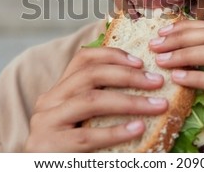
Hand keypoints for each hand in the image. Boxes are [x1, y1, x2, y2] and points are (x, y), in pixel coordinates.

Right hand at [24, 47, 167, 151]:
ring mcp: (46, 122)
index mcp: (58, 90)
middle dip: (128, 76)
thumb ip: (100, 101)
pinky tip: (138, 129)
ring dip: (130, 101)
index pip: (83, 59)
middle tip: (157, 81)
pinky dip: (116, 132)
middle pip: (90, 75)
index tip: (141, 62)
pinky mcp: (49, 146)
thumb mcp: (82, 119)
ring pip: (91, 101)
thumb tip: (143, 82)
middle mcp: (49, 101)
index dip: (112, 55)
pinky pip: (88, 136)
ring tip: (157, 105)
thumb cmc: (72, 148)